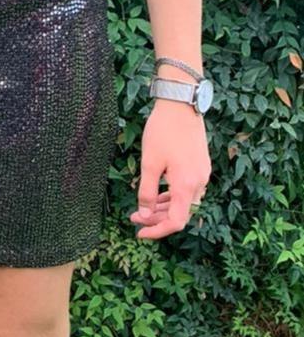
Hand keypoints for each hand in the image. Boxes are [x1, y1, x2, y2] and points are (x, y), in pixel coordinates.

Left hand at [130, 99, 210, 240]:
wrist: (181, 103)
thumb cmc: (163, 131)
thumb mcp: (149, 163)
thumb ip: (147, 192)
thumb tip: (145, 214)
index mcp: (186, 185)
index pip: (176, 221)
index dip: (157, 231)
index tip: (139, 232)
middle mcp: (199, 182)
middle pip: (181, 214)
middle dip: (157, 219)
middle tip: (134, 218)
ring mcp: (202, 173)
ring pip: (184, 202)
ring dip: (164, 208)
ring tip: (142, 209)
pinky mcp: (201, 165)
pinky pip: (188, 189)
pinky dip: (172, 196)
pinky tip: (158, 194)